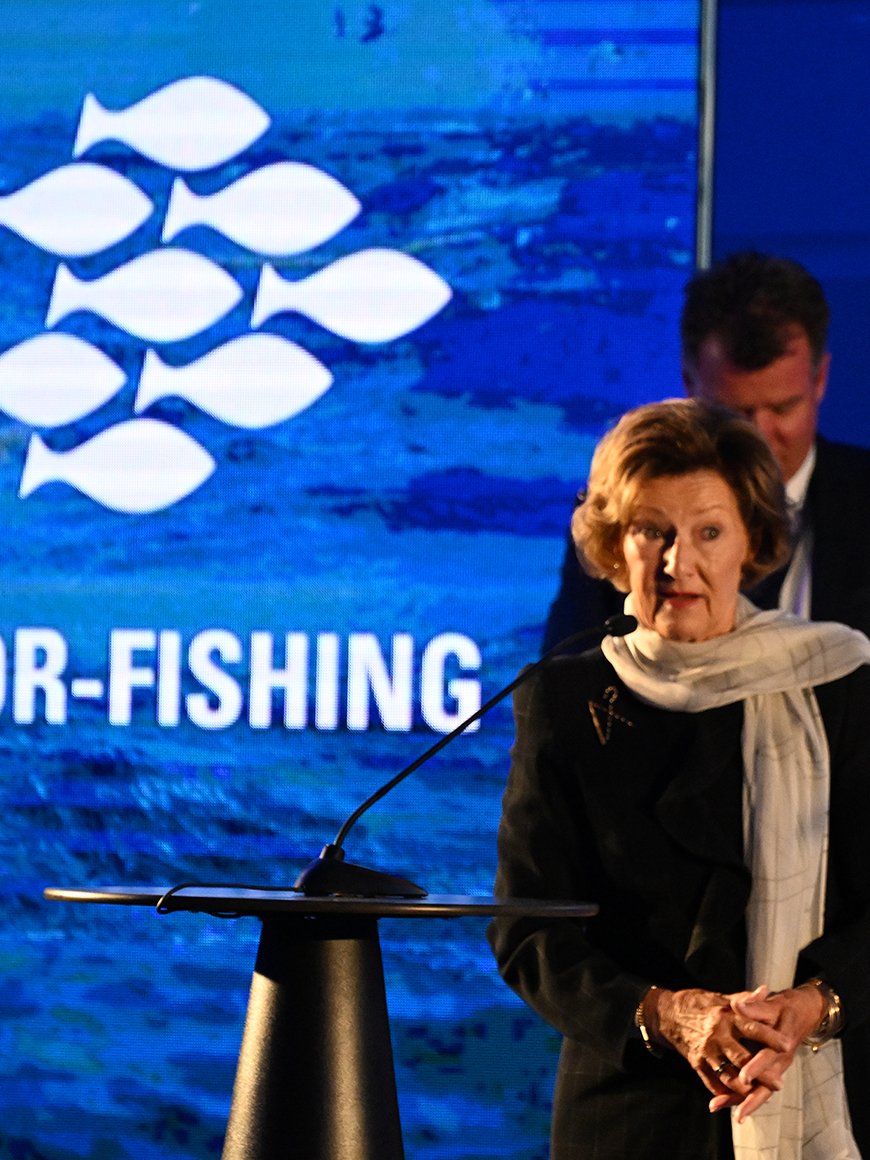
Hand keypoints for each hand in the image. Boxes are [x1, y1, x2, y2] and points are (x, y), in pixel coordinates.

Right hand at [645, 985, 788, 1101]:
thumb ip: (744, 999)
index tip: (786, 1044)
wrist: (666, 1014)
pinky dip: (724, 1093)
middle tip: (779, 1083)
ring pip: (728, 1075)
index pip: (751, 1027)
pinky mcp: (696, 1063)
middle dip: (761, 1073)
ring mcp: (706, 1051)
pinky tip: (736, 1099)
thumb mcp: (720, 997)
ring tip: (759, 1095)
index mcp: (725, 1016)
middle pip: (742, 1058)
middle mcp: (716, 1035)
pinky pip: (712, 1082)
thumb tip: (765, 990)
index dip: (769, 1036)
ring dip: (745, 1088)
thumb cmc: (697, 1004)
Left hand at [707, 984, 826, 1121]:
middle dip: (749, 1098)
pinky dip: (742, 1095)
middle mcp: (780, 1060)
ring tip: (718, 1107)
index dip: (756, 1068)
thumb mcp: (773, 1004)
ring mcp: (776, 1068)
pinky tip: (723, 1101)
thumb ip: (754, 1007)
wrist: (806, 1013)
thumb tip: (735, 1005)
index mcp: (781, 1044)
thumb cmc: (788, 1008)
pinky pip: (758, 1087)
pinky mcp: (771, 1070)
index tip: (743, 1078)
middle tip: (735, 1111)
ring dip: (741, 1101)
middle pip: (765, 1085)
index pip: (768, 1058)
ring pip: (760, 1090)